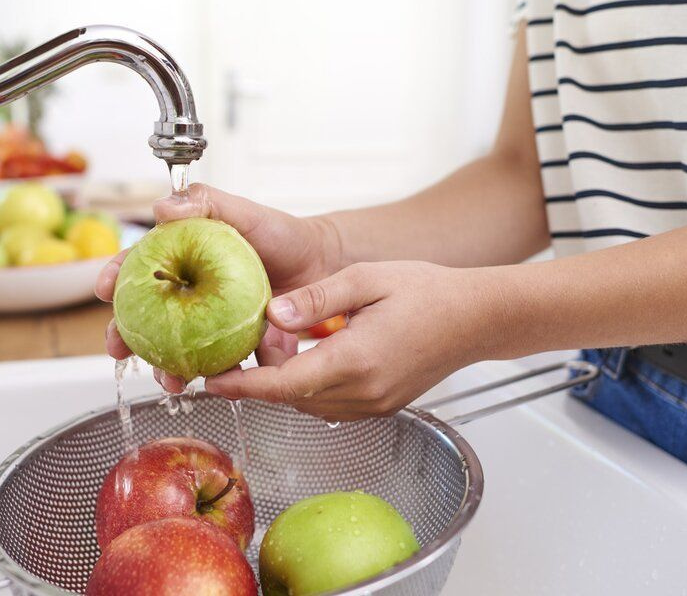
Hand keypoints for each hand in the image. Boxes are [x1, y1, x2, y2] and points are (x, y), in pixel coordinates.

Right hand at [95, 183, 341, 391]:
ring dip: (166, 368)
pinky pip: (221, 365)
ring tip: (168, 379)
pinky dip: (218, 378)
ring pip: (177, 349)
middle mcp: (190, 294)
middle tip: (117, 349)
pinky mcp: (235, 346)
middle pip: (147, 317)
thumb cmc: (280, 234)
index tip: (103, 289)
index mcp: (182, 259)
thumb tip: (162, 207)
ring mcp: (210, 323)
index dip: (116, 277)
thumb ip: (206, 202)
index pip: (139, 267)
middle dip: (126, 337)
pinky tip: (216, 384)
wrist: (322, 263)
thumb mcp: (244, 212)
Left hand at [204, 261, 509, 421]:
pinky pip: (329, 404)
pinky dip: (309, 386)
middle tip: (243, 343)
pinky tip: (308, 356)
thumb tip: (272, 313)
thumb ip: (316, 298)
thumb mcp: (365, 279)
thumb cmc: (427, 292)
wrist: (476, 318)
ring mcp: (373, 405)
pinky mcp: (380, 407)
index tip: (210, 381)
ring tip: (274, 345)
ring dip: (285, 381)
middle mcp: (363, 392)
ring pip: (308, 404)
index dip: (243, 385)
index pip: (284, 385)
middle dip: (260, 376)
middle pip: (291, 397)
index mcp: (357, 360)